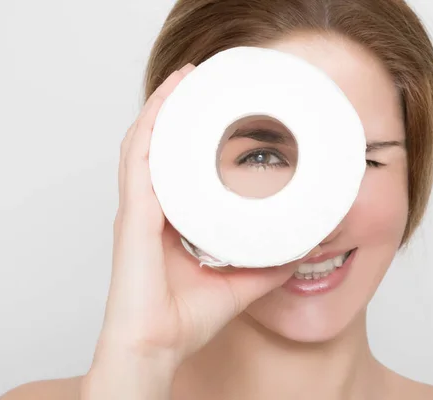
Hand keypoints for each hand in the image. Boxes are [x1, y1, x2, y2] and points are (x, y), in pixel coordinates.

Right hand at [93, 63, 303, 372]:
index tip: (213, 111)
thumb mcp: (240, 283)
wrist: (157, 347)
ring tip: (186, 77)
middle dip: (177, 108)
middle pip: (159, 143)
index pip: (175, 164)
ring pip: (145, 140)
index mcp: (169, 220)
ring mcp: (138, 208)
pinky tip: (168, 101)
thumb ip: (266, 265)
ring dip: (164, 105)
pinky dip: (152, 125)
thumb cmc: (183, 321)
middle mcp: (150, 208)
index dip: (188, 134)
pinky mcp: (133, 213)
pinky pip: (138, 158)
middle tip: (200, 79)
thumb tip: (300, 250)